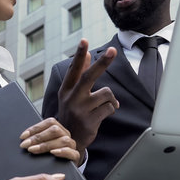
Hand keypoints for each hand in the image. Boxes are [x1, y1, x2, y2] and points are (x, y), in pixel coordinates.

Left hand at [20, 118, 80, 165]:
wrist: (63, 168)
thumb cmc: (49, 155)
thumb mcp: (43, 144)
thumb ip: (37, 139)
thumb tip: (23, 139)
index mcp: (59, 129)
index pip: (49, 122)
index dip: (35, 128)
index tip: (23, 136)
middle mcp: (66, 135)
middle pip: (55, 130)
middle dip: (38, 137)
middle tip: (26, 145)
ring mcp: (72, 145)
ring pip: (63, 140)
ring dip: (46, 145)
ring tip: (33, 150)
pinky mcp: (75, 156)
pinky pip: (72, 152)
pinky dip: (62, 152)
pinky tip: (52, 153)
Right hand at [57, 39, 118, 155]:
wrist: (68, 139)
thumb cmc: (72, 112)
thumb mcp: (71, 93)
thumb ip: (79, 74)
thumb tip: (87, 55)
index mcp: (66, 89)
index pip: (74, 68)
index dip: (79, 54)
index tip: (84, 40)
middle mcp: (72, 98)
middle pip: (89, 76)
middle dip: (103, 63)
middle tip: (113, 50)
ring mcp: (80, 110)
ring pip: (106, 93)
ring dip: (110, 99)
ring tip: (105, 104)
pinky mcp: (90, 121)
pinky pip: (110, 107)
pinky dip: (111, 108)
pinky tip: (104, 113)